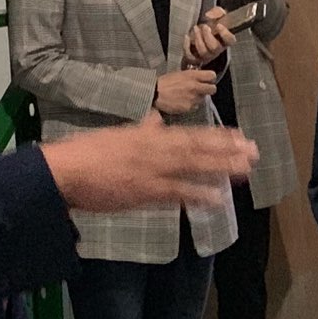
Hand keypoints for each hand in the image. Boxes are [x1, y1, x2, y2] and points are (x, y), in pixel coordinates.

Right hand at [42, 112, 254, 212]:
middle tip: (253, 152)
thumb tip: (155, 119)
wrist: (64, 171)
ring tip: (245, 170)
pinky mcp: (144, 192)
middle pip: (197, 149)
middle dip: (227, 151)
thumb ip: (141, 129)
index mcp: (148, 136)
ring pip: (193, 168)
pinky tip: (218, 199)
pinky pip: (177, 194)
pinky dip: (198, 195)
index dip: (216, 136)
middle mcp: (154, 150)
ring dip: (220, 169)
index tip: (238, 136)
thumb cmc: (85, 153)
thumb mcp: (116, 134)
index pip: (189, 134)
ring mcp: (151, 171)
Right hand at [153, 66, 219, 116]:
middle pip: (213, 89)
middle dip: (208, 89)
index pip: (212, 75)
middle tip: (202, 89)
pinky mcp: (190, 107)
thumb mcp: (180, 74)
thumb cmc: (165, 82)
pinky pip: (195, 106)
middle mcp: (196, 86)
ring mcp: (193, 98)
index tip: (207, 80)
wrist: (155, 93)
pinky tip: (183, 101)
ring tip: (187, 96)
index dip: (210, 78)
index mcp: (193, 75)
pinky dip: (191, 105)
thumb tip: (200, 78)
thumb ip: (192, 76)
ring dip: (198, 97)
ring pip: (203, 98)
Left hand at [184, 6, 233, 67]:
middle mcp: (217, 49)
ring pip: (203, 52)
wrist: (199, 32)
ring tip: (195, 28)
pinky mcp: (195, 58)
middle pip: (214, 48)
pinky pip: (191, 57)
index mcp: (224, 39)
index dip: (225, 34)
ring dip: (198, 39)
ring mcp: (206, 55)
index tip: (219, 25)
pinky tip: (187, 37)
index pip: (230, 40)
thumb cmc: (210, 24)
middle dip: (208, 36)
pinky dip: (187, 47)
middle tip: (205, 26)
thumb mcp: (215, 15)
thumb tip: (209, 15)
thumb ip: (216, 12)